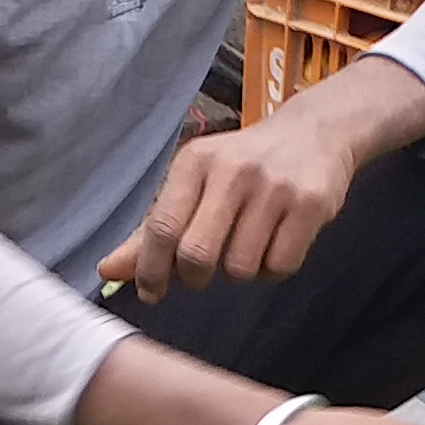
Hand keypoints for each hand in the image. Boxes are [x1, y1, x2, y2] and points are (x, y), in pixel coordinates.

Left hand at [101, 60, 424, 294]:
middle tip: (202, 271)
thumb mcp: (194, 184)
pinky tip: (275, 243)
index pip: (161, 228)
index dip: (151, 271)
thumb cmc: (243, 167)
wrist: (316, 132)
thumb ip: (151, 231)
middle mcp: (232, 170)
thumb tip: (107, 270)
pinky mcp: (310, 204)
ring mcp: (273, 187)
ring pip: (240, 268)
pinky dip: (272, 269)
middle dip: (195, 278)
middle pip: (197, 255)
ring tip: (247, 245)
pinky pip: (279, 267)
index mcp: (195, 161)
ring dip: (239, 271)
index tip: (151, 293)